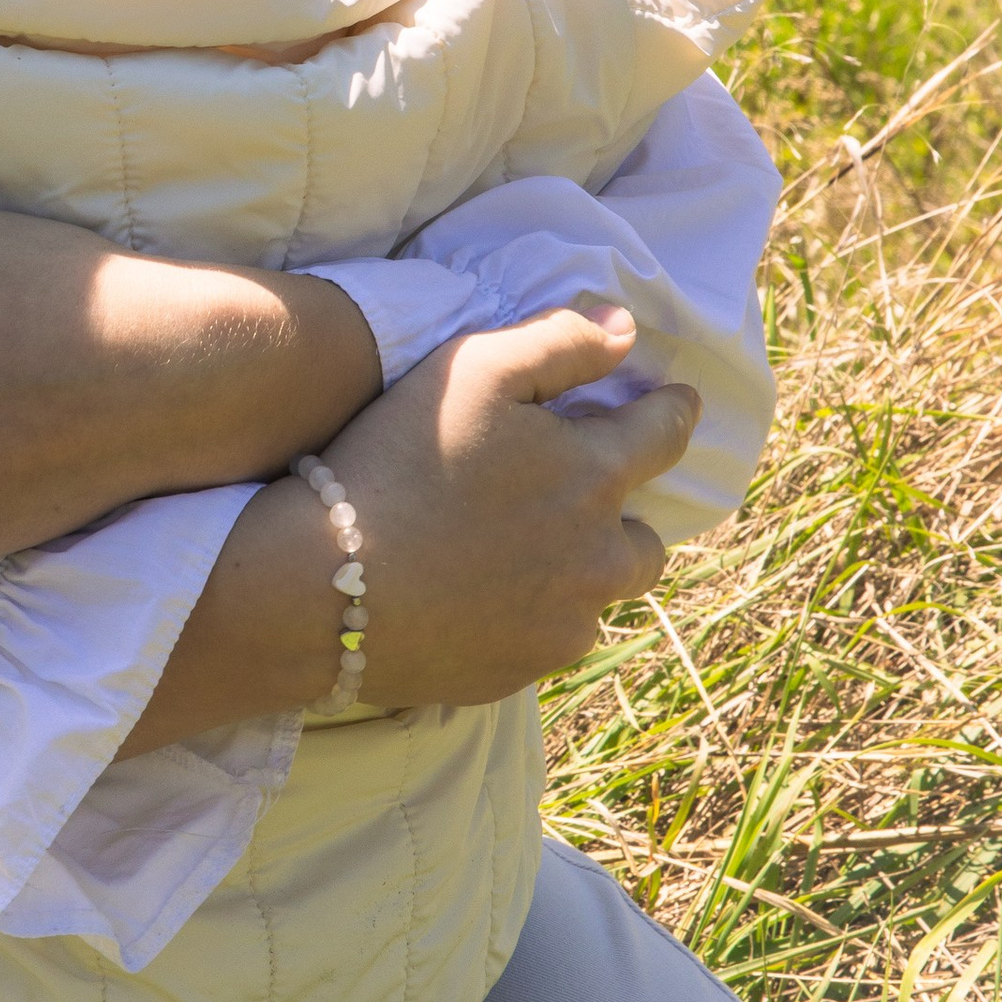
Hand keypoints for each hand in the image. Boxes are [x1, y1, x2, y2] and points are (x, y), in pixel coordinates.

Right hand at [122, 303, 698, 750]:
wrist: (325, 584)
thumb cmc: (397, 460)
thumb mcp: (472, 369)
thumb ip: (560, 341)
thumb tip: (627, 330)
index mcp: (596, 477)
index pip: (665, 434)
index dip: (672, 410)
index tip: (676, 402)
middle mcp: (600, 559)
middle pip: (648, 538)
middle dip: (626, 514)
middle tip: (580, 499)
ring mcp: (563, 625)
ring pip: (598, 596)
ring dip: (579, 572)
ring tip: (523, 554)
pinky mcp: (522, 671)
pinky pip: (547, 639)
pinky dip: (528, 616)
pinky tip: (478, 596)